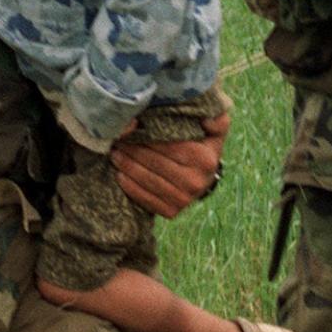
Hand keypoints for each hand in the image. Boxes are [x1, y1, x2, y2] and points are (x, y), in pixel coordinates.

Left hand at [113, 109, 229, 218]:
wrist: (204, 180)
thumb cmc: (204, 148)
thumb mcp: (214, 131)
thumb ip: (216, 119)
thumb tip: (206, 118)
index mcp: (205, 160)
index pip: (169, 145)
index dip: (148, 135)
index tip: (132, 126)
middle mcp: (195, 182)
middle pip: (155, 162)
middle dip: (133, 150)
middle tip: (118, 140)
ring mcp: (184, 200)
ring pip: (147, 180)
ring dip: (127, 166)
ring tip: (115, 153)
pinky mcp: (171, 212)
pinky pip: (144, 198)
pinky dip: (129, 185)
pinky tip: (120, 174)